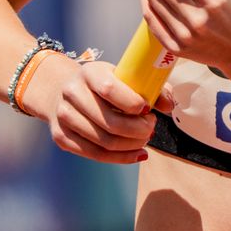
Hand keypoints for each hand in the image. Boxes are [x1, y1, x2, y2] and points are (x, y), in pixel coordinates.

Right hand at [25, 53, 173, 165]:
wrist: (63, 90)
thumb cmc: (102, 84)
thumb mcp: (124, 76)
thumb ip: (151, 88)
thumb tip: (168, 106)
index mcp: (89, 72)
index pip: (110, 90)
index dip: (133, 103)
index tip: (147, 109)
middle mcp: (72, 93)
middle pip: (110, 123)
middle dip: (138, 130)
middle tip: (150, 127)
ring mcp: (63, 116)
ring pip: (105, 142)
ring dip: (132, 145)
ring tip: (144, 138)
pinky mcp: (61, 137)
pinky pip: (96, 154)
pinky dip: (122, 158)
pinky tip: (137, 153)